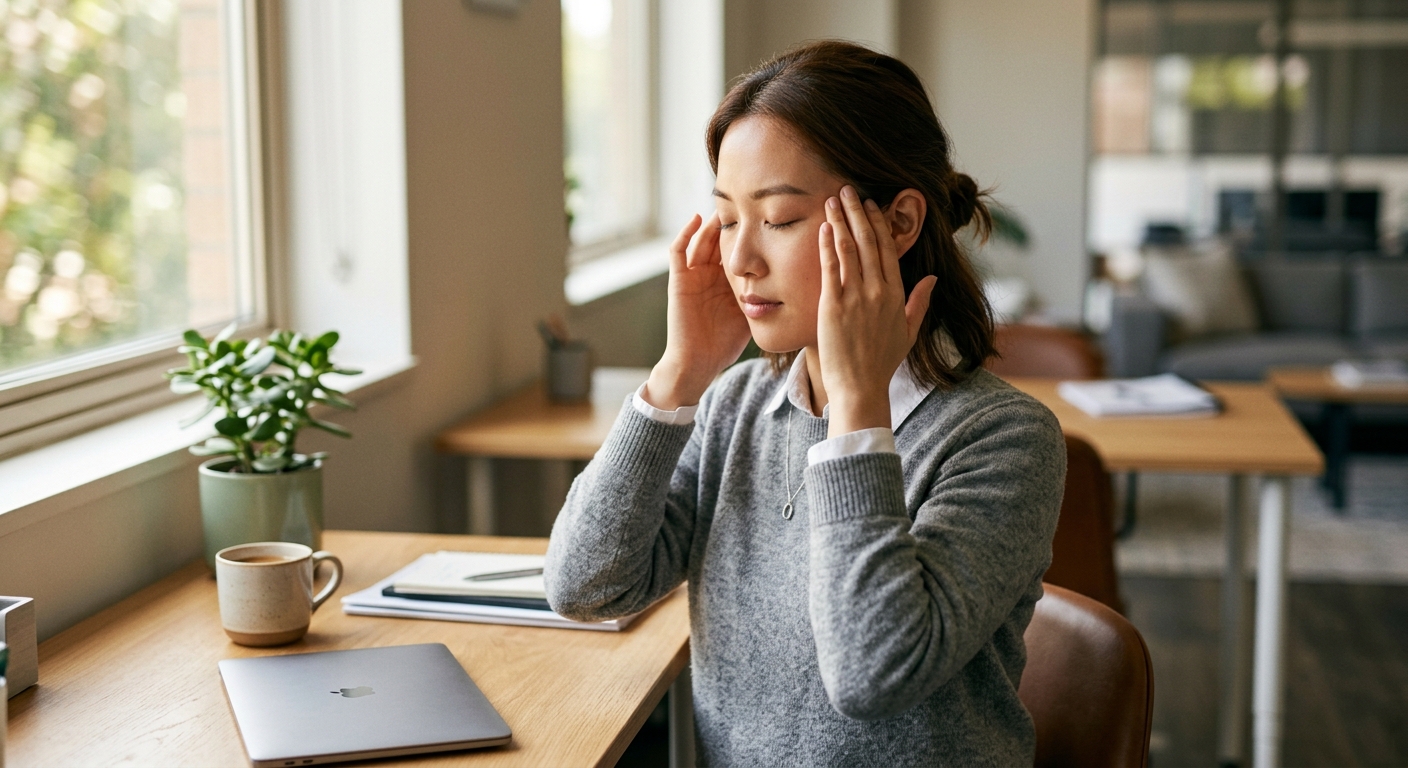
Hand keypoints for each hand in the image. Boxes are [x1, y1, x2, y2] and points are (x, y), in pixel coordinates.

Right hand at [645, 213, 751, 409]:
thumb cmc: (725, 344)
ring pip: (701, 240)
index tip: (770, 215)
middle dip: (732, 221)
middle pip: (720, 239)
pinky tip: (698, 219)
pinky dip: (685, 233)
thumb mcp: (752, 312)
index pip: (738, 248)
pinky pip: (678, 251)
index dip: (750, 232)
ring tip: (725, 204)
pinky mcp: (678, 280)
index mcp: (727, 280)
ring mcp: (692, 276)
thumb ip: (767, 295)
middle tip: (749, 201)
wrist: (698, 363)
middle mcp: (709, 274)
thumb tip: (798, 282)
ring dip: (712, 222)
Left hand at [817, 186, 936, 436]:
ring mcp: (856, 297)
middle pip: (869, 241)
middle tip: (848, 189)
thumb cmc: (881, 363)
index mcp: (896, 295)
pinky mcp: (834, 305)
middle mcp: (879, 291)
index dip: (879, 224)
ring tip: (832, 199)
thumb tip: (932, 279)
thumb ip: (920, 302)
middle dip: (858, 212)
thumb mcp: (908, 332)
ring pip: (850, 248)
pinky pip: (831, 267)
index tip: (872, 205)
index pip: (888, 249)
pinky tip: (824, 226)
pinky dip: (828, 244)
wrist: (860, 387)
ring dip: (841, 220)